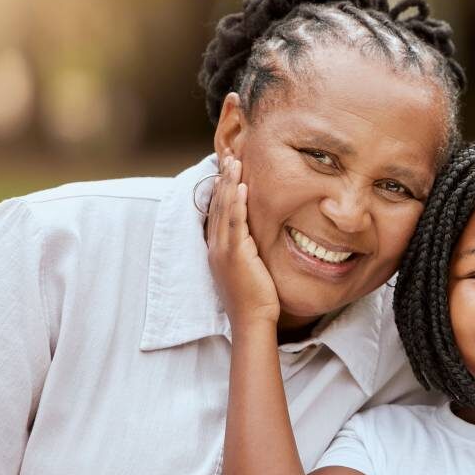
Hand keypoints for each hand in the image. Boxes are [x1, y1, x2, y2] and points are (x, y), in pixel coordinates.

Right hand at [207, 154, 280, 328]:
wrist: (252, 320)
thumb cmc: (255, 298)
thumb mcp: (249, 268)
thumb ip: (249, 250)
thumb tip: (257, 238)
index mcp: (218, 249)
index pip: (217, 212)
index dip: (221, 188)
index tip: (226, 168)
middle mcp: (216, 246)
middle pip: (217, 204)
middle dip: (222, 178)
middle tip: (228, 154)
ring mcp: (223, 250)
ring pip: (223, 209)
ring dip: (228, 182)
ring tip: (234, 160)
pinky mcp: (235, 254)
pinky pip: (235, 223)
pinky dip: (236, 202)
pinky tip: (242, 186)